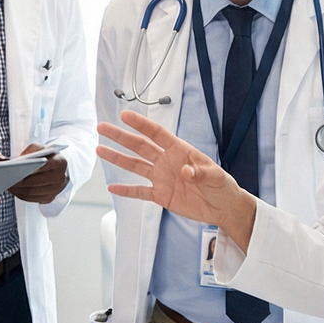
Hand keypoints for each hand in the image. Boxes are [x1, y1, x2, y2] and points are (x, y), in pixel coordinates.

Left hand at [10, 147, 68, 205]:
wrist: (56, 168)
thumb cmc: (46, 156)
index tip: (16, 168)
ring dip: (18, 190)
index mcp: (61, 162)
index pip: (45, 165)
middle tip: (6, 179)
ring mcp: (56, 190)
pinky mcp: (50, 198)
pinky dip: (21, 195)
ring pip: (32, 192)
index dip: (30, 168)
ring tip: (7, 185)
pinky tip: (14, 190)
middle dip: (19, 181)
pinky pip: (32, 199)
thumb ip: (31, 150)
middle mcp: (61, 177)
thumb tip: (18, 160)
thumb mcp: (40, 148)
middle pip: (36, 182)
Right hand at [96, 110, 256, 248]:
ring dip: (117, 158)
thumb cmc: (222, 186)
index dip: (141, 124)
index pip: (157, 134)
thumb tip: (186, 172)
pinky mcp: (161, 196)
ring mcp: (162, 178)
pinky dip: (126, 190)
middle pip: (139, 146)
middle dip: (120, 137)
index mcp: (180, 151)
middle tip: (102, 128)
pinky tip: (112, 187)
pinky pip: (140, 192)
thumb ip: (200, 172)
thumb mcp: (216, 176)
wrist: (223, 207)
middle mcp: (167, 162)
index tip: (125, 115)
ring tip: (100, 150)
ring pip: (135, 166)